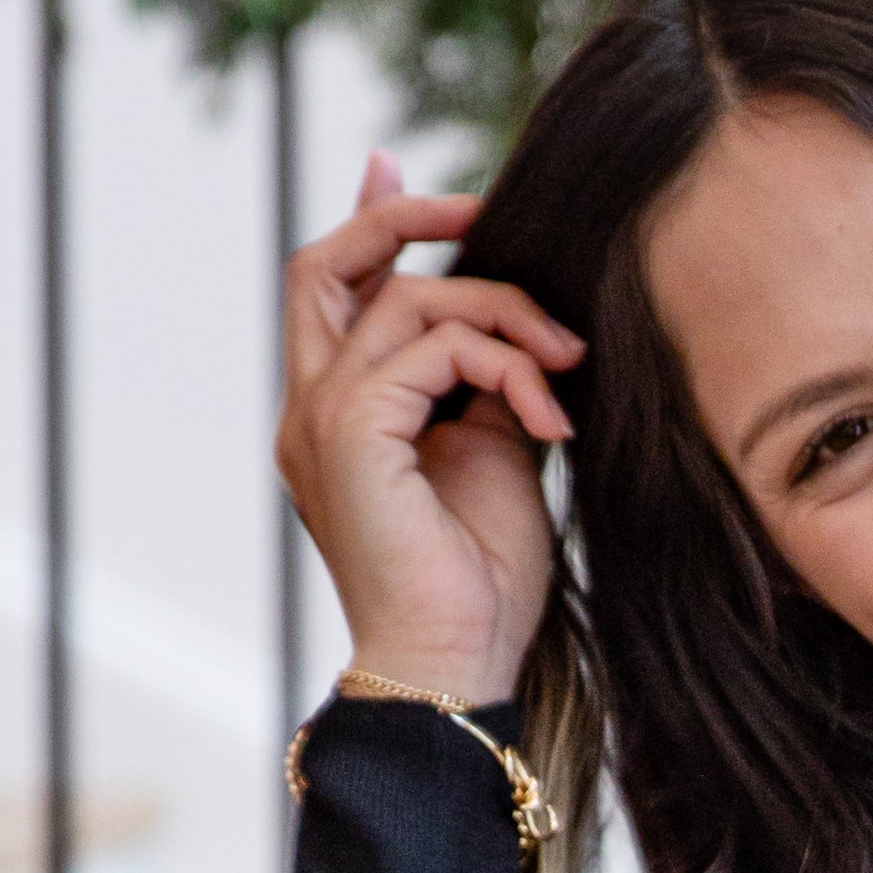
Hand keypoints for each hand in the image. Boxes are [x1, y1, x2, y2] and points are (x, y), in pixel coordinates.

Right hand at [276, 151, 582, 707]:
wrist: (457, 670)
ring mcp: (319, 420)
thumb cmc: (481, 585)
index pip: (336, 292)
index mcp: (337, 420)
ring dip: (503, 314)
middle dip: (406, 220)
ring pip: (406, 298)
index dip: (380, 224)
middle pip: (325, 263)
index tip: (453, 201)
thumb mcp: (495, 454)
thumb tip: (511, 314)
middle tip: (486, 215)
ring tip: (563, 368)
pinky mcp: (350, 431)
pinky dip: (504, 362)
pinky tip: (551, 416)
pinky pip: (431, 343)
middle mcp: (309, 412)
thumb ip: (487, 377)